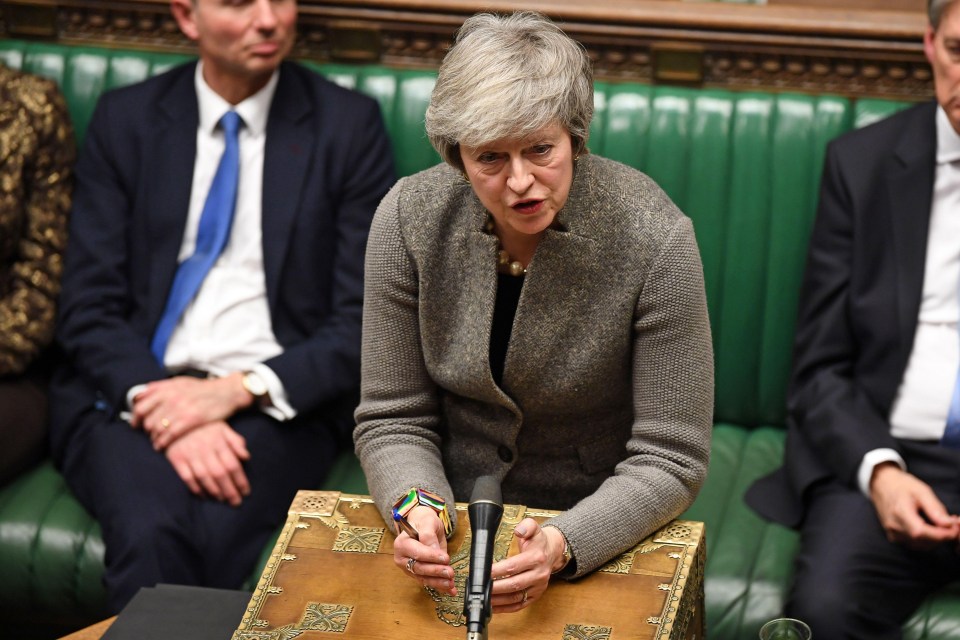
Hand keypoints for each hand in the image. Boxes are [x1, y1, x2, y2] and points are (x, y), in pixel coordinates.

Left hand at [131, 373, 252, 449]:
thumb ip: (160, 386)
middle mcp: (171, 398)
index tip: (135, 423)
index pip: (141, 405)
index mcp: (167, 389)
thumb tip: (142, 392)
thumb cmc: (203, 388)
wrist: (225, 392)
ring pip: (157, 429)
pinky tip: (161, 445)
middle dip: (146, 429)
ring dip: (153, 437)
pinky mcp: (190, 420)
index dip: (135, 417)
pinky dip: (162, 442)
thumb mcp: (181, 381)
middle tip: (148, 433)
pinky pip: (169, 435)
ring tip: (155, 441)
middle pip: (148, 419)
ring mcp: (181, 409)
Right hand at [165, 421, 250, 505]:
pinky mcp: (177, 459)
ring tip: (222, 500)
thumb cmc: (204, 426)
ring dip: (214, 491)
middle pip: (220, 474)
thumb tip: (246, 457)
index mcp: (219, 441)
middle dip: (230, 490)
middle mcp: (205, 449)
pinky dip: (196, 488)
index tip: (246, 492)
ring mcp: (190, 454)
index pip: (232, 464)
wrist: (176, 420)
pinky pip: (187, 477)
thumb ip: (236, 441)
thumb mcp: (223, 428)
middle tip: (236, 502)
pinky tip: (204, 495)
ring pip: (204, 477)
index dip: (240, 480)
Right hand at [393, 505, 455, 594]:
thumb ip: (429, 535)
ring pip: (423, 578)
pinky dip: (440, 586)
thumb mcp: (427, 522)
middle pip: (419, 568)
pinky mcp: (417, 574)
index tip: (445, 558)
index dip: (431, 557)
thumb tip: (434, 549)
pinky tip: (450, 590)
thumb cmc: (423, 522)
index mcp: (401, 544)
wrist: (421, 525)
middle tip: (450, 572)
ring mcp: (408, 568)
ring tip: (451, 584)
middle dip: (436, 571)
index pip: (417, 553)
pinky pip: (428, 581)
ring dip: (438, 583)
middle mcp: (402, 558)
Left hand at [488, 518, 565, 612]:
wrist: (552, 551)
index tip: (484, 572)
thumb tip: (519, 530)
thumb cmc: (539, 542)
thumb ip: (527, 526)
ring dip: (499, 600)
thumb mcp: (534, 528)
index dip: (498, 570)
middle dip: (496, 588)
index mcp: (536, 558)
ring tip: (485, 598)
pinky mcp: (535, 595)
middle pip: (514, 584)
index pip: (514, 566)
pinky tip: (494, 607)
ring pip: (516, 597)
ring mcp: (538, 587)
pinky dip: (506, 608)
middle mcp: (538, 574)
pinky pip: (520, 605)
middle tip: (481, 588)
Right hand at [870, 462, 959, 548]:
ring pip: (920, 545)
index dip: (941, 534)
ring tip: (943, 527)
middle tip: (953, 526)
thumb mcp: (922, 491)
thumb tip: (950, 524)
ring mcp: (892, 533)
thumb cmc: (902, 485)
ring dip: (935, 540)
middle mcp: (894, 526)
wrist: (882, 485)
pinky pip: (913, 544)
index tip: (955, 529)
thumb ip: (935, 509)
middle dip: (941, 537)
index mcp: (900, 512)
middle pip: (922, 541)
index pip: (921, 532)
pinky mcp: (893, 536)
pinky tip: (931, 530)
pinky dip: (926, 540)